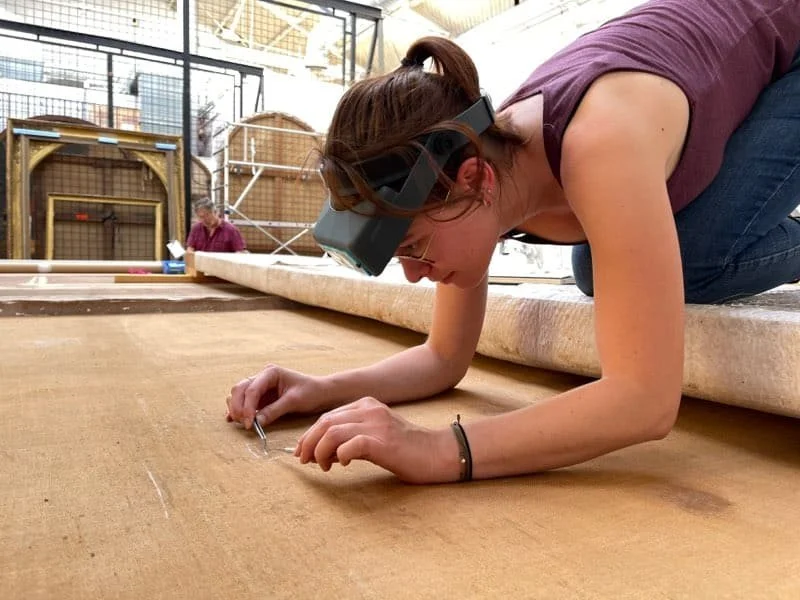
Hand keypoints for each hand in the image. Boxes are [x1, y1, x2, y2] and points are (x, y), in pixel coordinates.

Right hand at [226, 364, 325, 428]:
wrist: (322, 393)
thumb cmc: (311, 392)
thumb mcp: (294, 401)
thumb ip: (273, 411)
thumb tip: (256, 422)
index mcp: (271, 372)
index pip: (252, 389)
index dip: (247, 407)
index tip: (249, 423)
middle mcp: (262, 377)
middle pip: (240, 390)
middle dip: (238, 407)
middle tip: (243, 423)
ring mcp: (260, 386)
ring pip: (239, 394)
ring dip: (237, 408)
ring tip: (243, 422)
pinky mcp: (260, 396)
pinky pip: (244, 401)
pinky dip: (238, 410)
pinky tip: (234, 419)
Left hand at [294, 397, 459, 484]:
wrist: (438, 453)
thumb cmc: (408, 449)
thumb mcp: (378, 434)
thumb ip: (354, 436)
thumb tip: (324, 451)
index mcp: (367, 405)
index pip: (328, 416)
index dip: (310, 434)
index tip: (303, 451)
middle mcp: (370, 410)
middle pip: (326, 422)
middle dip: (309, 442)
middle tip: (304, 460)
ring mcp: (377, 424)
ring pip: (333, 431)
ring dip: (320, 451)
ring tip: (321, 465)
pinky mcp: (384, 442)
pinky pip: (350, 445)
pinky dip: (339, 455)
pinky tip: (341, 465)